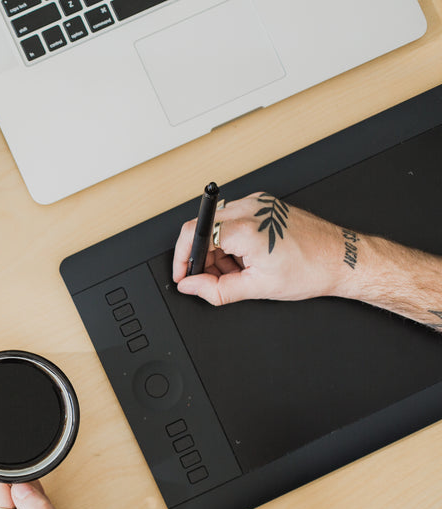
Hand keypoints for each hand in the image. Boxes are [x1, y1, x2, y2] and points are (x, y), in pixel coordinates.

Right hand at [172, 192, 351, 304]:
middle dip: (201, 257)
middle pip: (202, 229)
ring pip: (217, 225)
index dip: (181, 257)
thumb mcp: (258, 288)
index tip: (183, 273)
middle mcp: (250, 210)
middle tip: (211, 279)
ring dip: (216, 250)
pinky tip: (246, 257)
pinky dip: (231, 241)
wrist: (340, 259)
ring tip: (237, 271)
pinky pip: (233, 219)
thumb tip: (191, 287)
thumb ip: (216, 290)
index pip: (192, 234)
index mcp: (245, 229)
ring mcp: (258, 204)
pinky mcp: (264, 204)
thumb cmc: (310, 270)